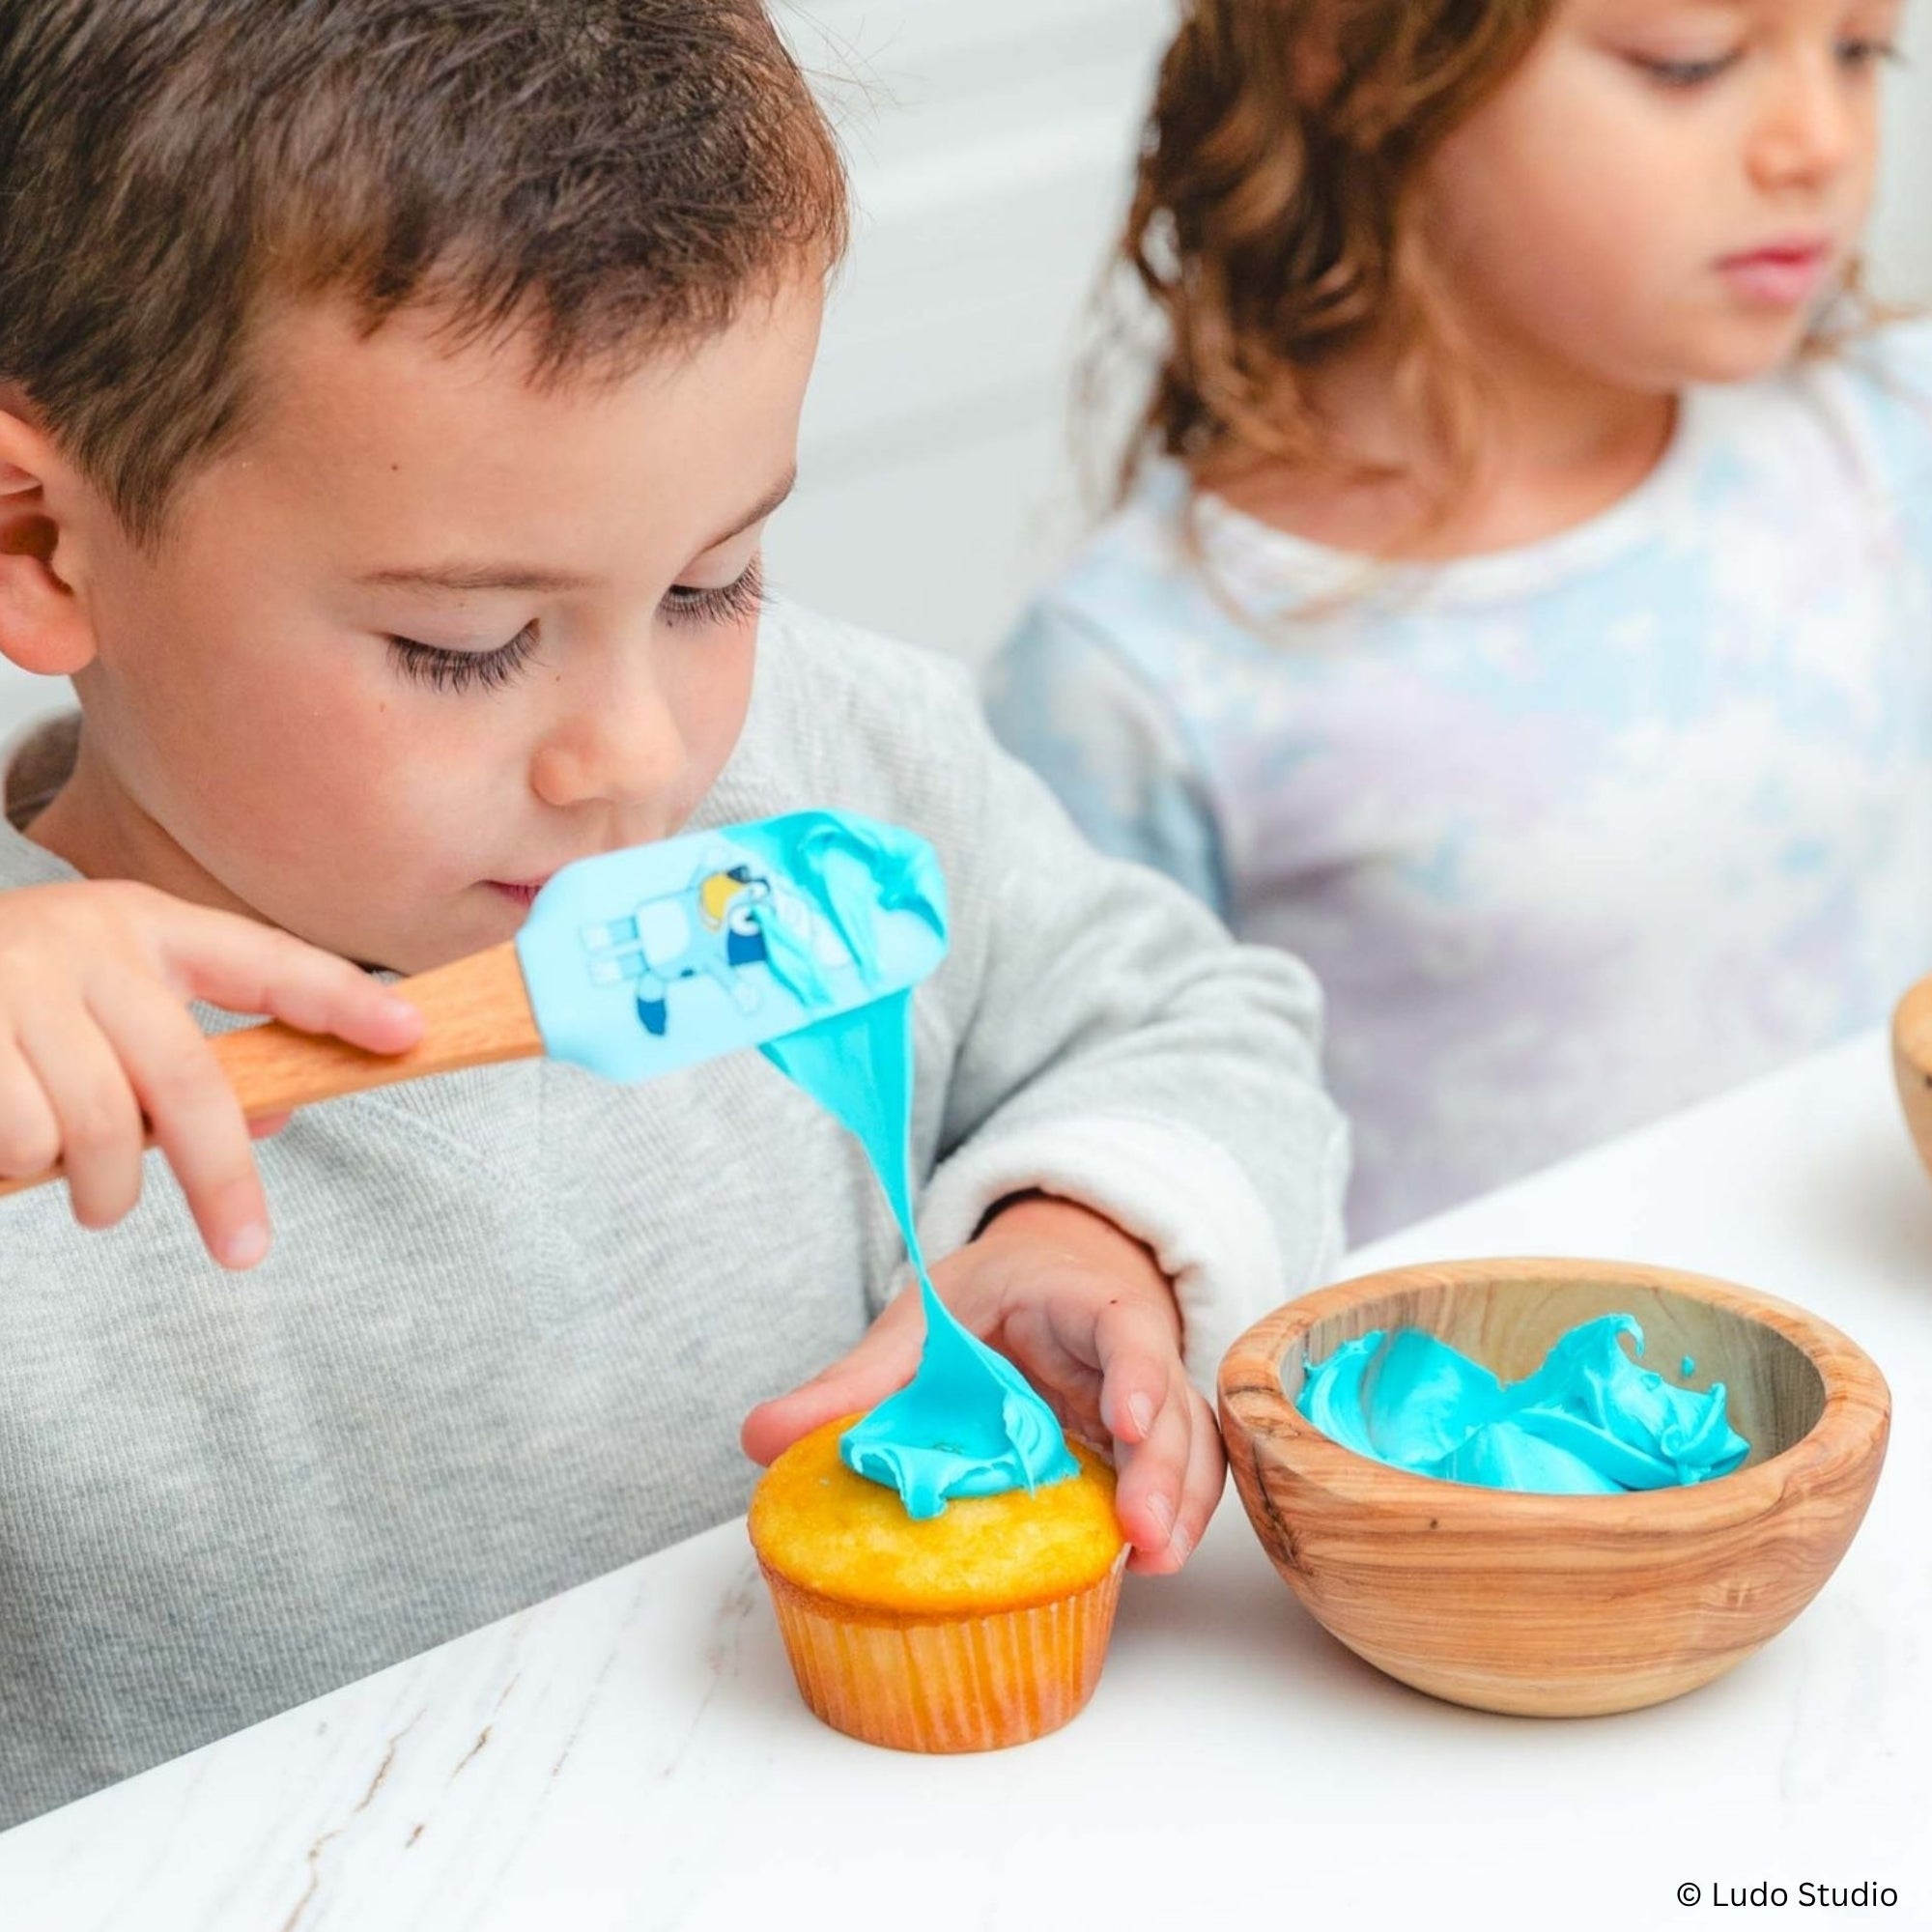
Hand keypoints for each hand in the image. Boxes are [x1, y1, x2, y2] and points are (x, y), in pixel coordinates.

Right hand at [0, 880, 422, 1265]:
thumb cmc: (8, 1007)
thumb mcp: (100, 1007)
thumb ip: (183, 1058)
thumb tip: (278, 1110)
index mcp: (142, 924)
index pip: (266, 960)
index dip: (341, 1000)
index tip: (413, 1034)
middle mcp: (86, 940)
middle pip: (190, 1080)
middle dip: (223, 1179)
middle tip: (245, 1252)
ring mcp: (16, 980)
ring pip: (99, 1127)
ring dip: (103, 1187)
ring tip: (90, 1196)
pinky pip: (22, 1139)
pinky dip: (23, 1172)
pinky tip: (13, 1157)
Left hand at [741, 1195, 1222, 1573]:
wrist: (1030, 1283)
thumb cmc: (979, 1303)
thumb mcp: (917, 1322)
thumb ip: (851, 1379)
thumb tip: (759, 1438)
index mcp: (1072, 1298)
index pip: (1123, 1324)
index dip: (1135, 1370)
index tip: (1124, 1421)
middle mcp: (1124, 1350)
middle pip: (1171, 1401)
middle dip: (1162, 1467)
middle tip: (1140, 1533)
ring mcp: (1144, 1399)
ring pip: (1190, 1446)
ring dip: (1181, 1504)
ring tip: (1152, 1561)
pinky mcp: (1143, 1445)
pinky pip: (1181, 1476)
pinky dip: (1178, 1516)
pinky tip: (1149, 1563)